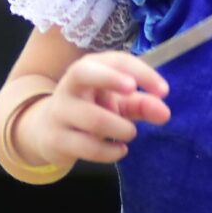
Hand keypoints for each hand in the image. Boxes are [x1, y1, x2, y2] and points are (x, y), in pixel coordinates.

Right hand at [18, 51, 171, 167]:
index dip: (141, 72)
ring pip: (92, 118)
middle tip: (131, 90)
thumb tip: (165, 113)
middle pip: (84, 73)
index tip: (164, 91)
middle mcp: (71, 85)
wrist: (46, 131)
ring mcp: (60, 112)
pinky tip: (119, 151)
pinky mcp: (55, 138)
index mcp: (90, 68)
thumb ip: (142, 104)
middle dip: (109, 79)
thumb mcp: (117, 103)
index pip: (116, 60)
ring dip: (120, 128)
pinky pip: (87, 146)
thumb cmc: (91, 109)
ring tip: (130, 133)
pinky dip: (110, 151)